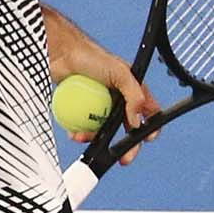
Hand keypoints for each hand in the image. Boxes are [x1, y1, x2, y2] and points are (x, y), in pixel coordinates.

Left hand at [56, 46, 160, 166]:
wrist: (62, 54)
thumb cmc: (93, 57)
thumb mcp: (120, 73)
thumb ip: (134, 95)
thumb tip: (137, 121)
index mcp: (133, 90)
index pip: (149, 111)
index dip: (151, 126)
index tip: (147, 139)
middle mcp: (118, 99)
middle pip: (127, 128)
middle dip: (127, 145)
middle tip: (123, 158)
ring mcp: (100, 106)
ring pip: (104, 131)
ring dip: (96, 139)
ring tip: (85, 137)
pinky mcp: (83, 109)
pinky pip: (85, 126)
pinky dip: (80, 132)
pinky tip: (74, 133)